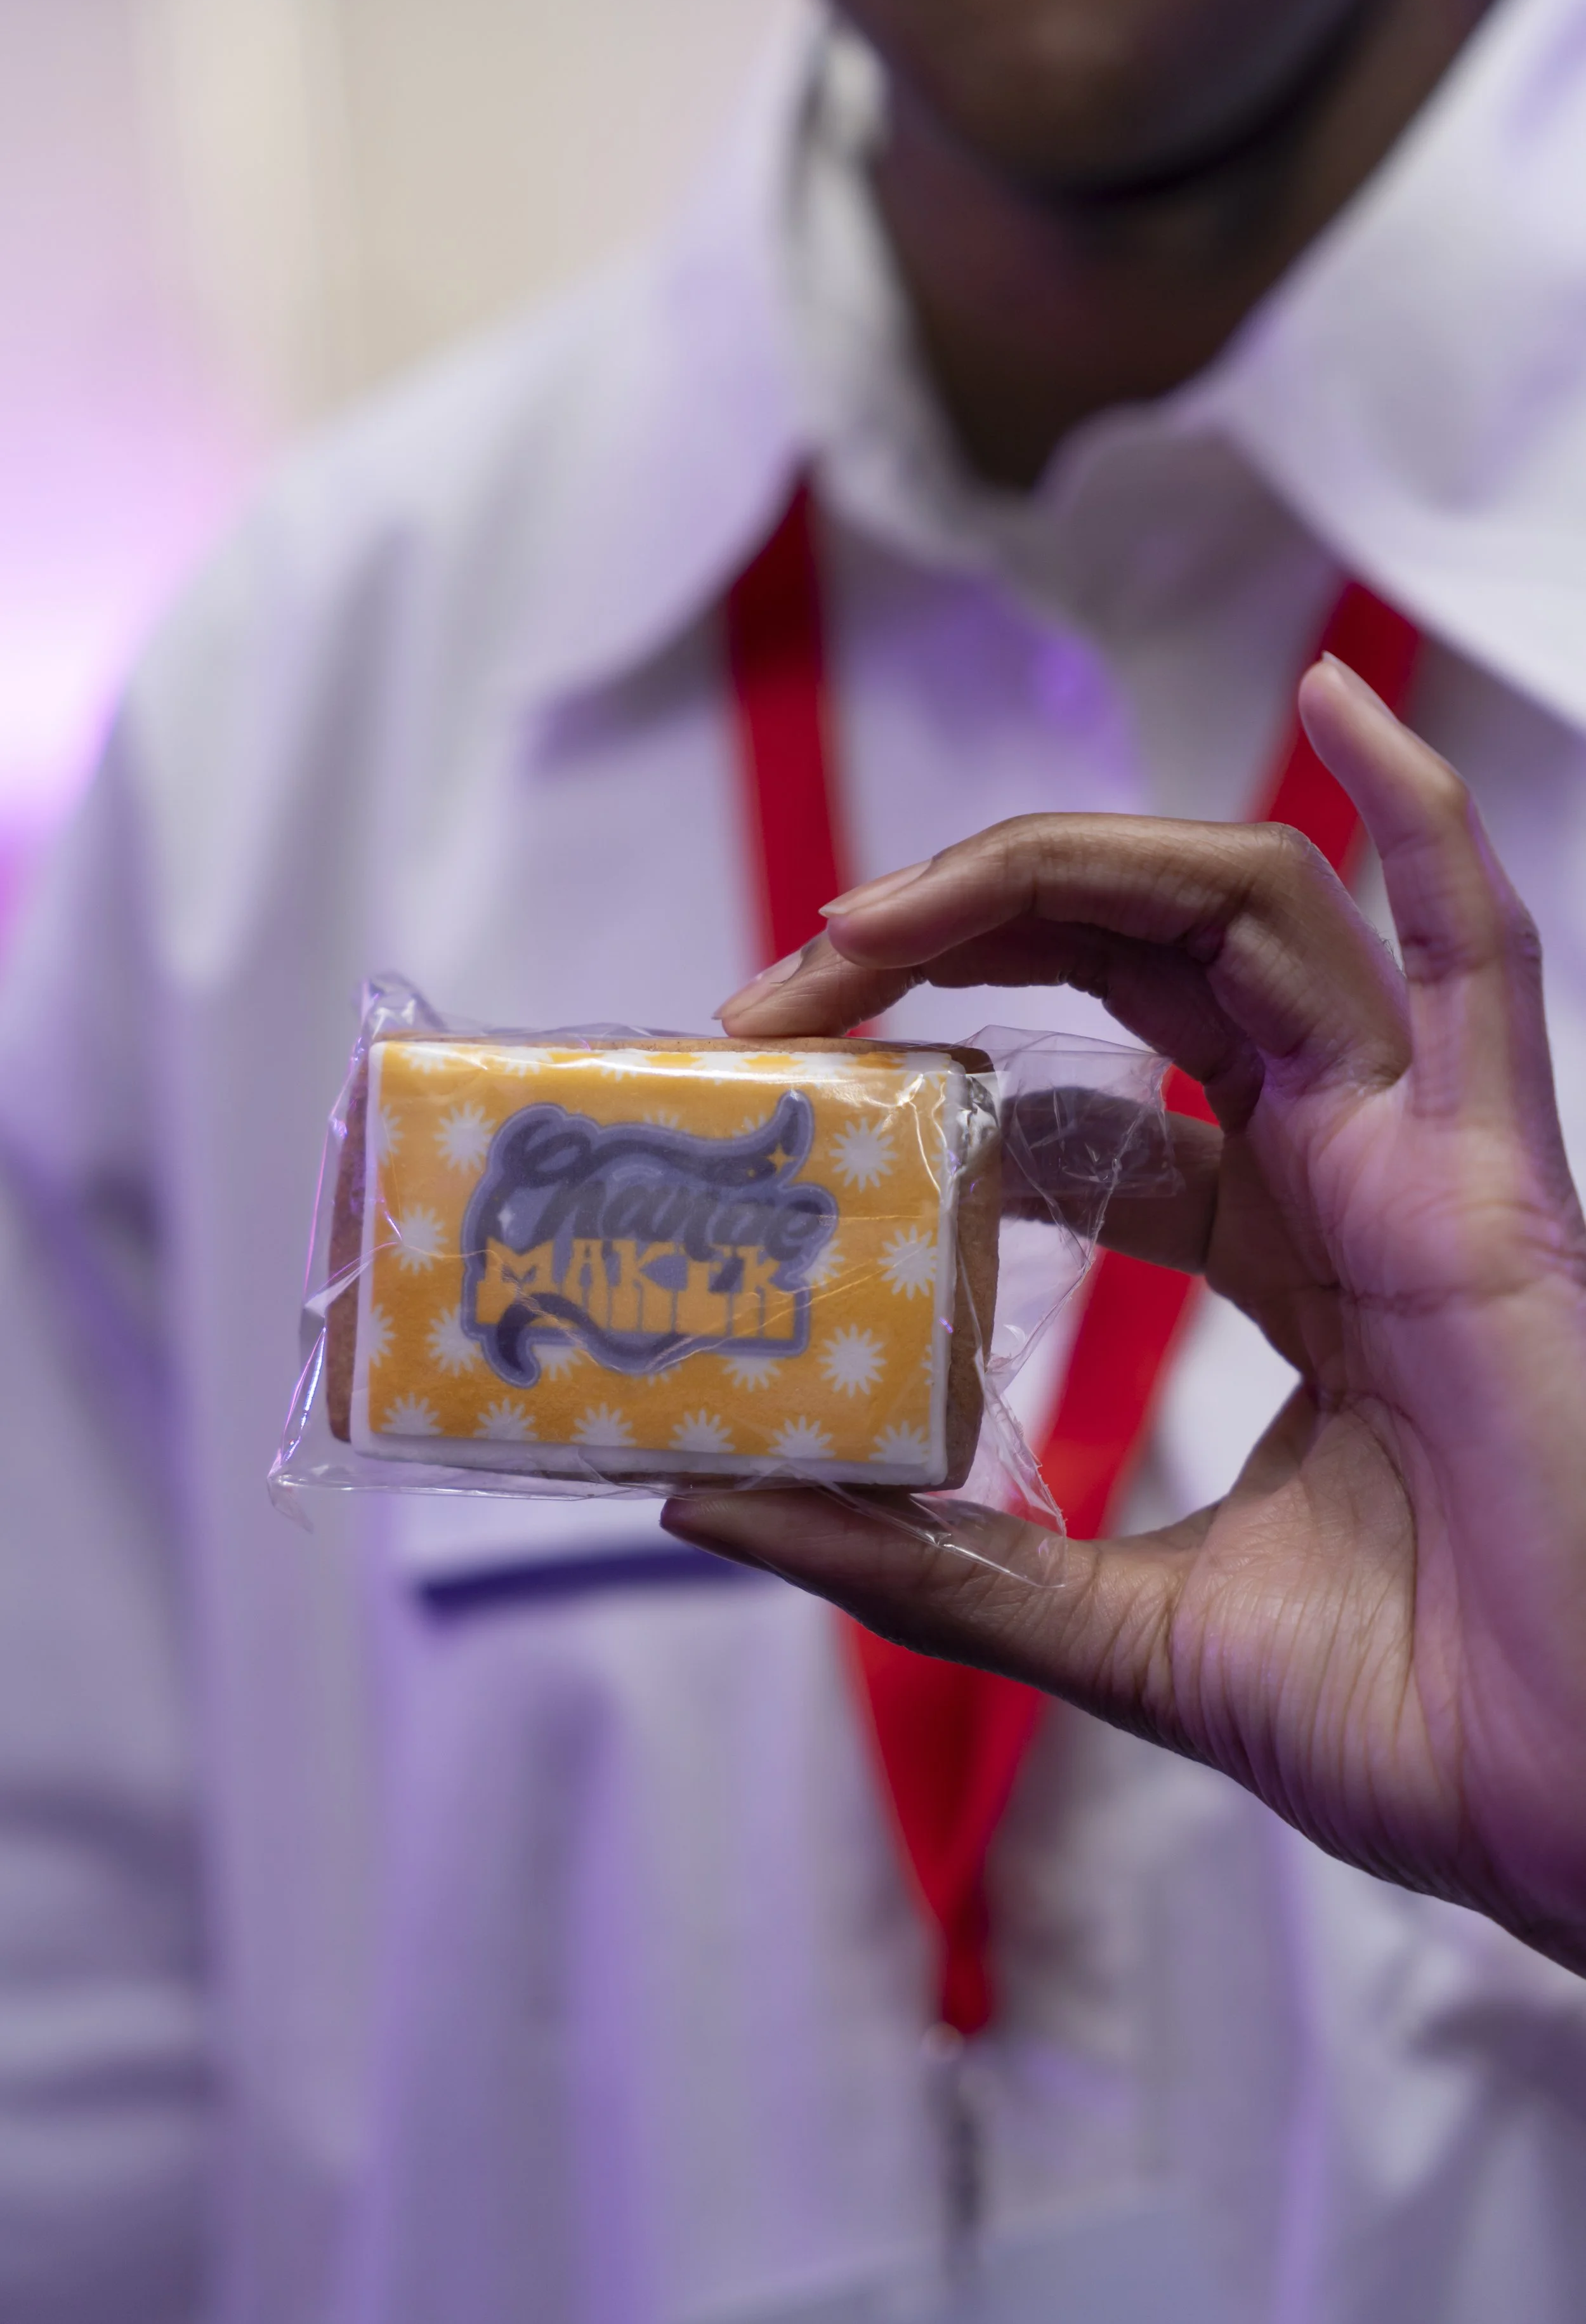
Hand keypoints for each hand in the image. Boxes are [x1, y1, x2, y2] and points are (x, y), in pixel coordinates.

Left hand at [662, 661, 1585, 1972]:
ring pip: (1250, 920)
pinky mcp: (1501, 1187)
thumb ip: (921, 1561)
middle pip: (1139, 974)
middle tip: (777, 988)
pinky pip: (1482, 959)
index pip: (1088, 1122)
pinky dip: (1422, 819)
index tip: (792, 1107)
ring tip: (873, 910)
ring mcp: (1428, 1165)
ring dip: (1055, 875)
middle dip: (953, 942)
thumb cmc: (1415, 1731)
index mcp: (1281, 1273)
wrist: (1585, 1823)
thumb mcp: (1104, 1625)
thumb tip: (705, 1500)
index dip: (942, 1088)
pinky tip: (1344, 705)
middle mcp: (1347, 1186)